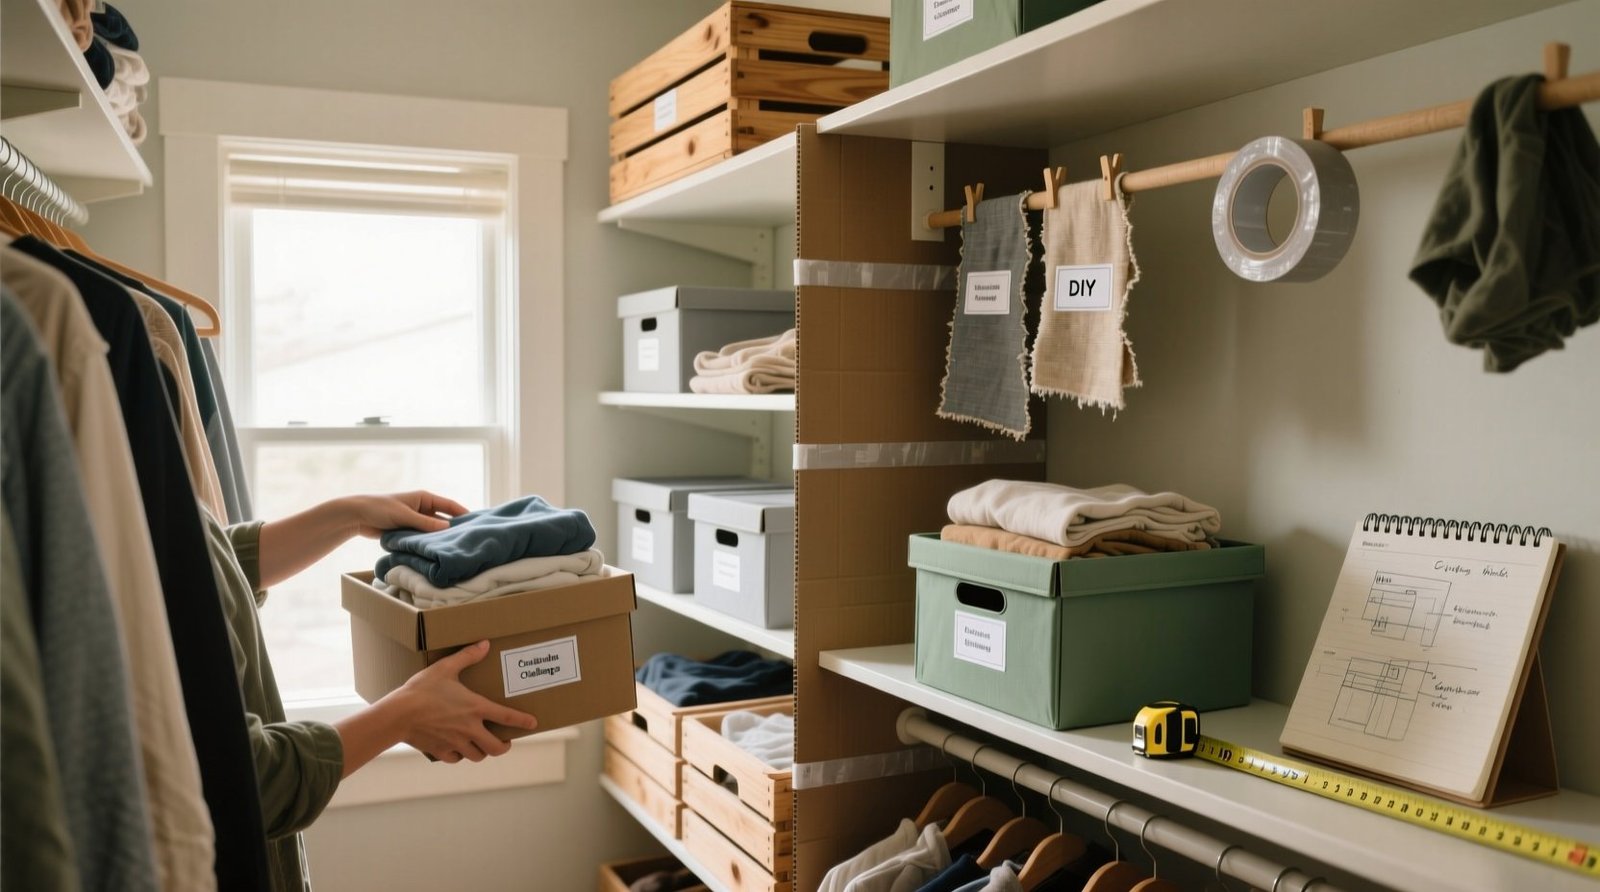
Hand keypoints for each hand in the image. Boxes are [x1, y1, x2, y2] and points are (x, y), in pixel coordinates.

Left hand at [345, 491, 468, 538]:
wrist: (357, 516)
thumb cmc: (380, 508)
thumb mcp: (405, 515)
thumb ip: (425, 523)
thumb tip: (448, 529)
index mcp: (424, 498)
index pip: (449, 505)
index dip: (463, 513)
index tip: (476, 522)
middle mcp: (423, 509)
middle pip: (443, 520)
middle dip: (453, 529)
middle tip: (467, 540)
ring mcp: (415, 521)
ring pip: (433, 531)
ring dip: (439, 539)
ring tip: (453, 549)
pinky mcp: (408, 531)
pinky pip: (422, 538)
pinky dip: (427, 544)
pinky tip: (435, 553)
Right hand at [385, 640, 537, 762]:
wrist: (398, 715)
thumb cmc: (422, 689)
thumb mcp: (445, 668)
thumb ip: (467, 656)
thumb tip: (485, 644)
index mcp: (476, 708)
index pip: (507, 717)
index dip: (523, 721)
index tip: (533, 724)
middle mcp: (470, 729)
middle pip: (497, 748)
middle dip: (504, 747)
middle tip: (506, 741)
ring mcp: (456, 743)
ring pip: (478, 756)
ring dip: (483, 751)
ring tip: (483, 744)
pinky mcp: (441, 751)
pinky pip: (456, 759)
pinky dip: (460, 755)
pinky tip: (457, 748)